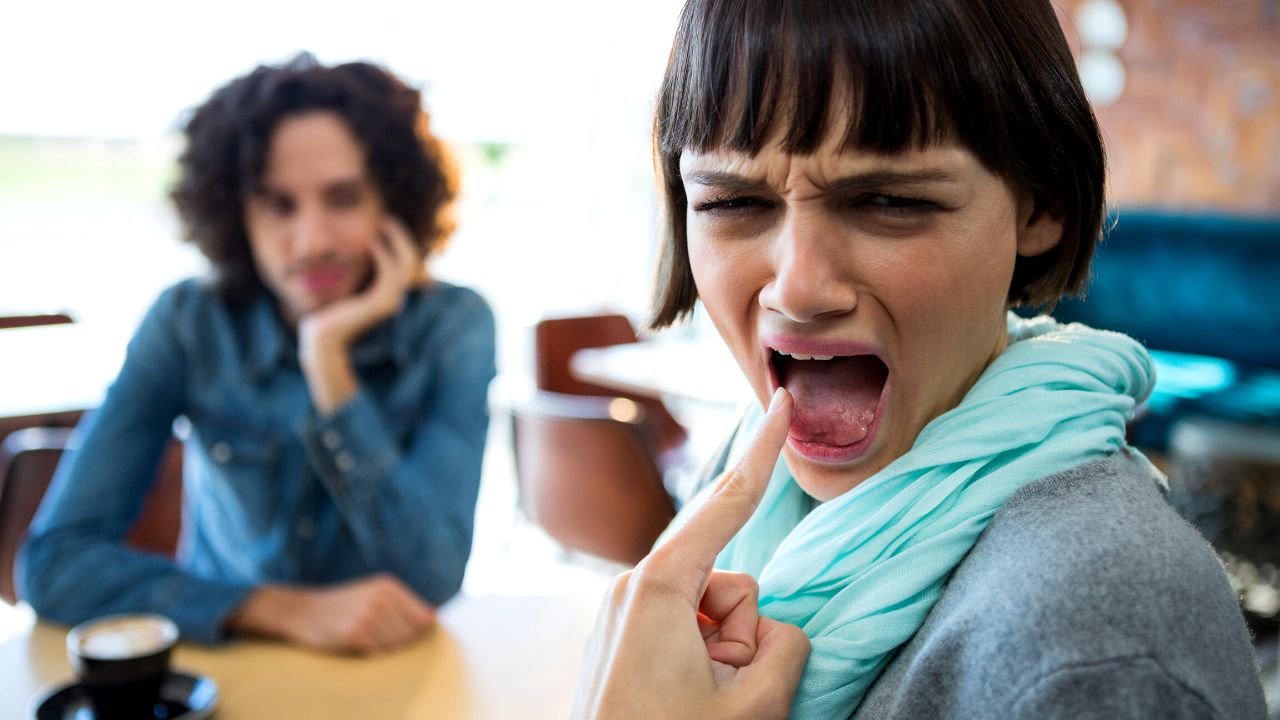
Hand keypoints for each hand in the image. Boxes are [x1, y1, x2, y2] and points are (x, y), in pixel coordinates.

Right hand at [228, 574, 436, 653]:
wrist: (303, 611)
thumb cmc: (344, 605)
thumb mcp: (374, 594)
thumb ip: (405, 605)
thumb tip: (434, 618)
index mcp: (389, 586)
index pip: (422, 618)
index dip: (414, 631)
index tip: (394, 629)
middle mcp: (381, 598)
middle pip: (410, 634)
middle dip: (398, 641)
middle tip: (374, 634)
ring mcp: (367, 617)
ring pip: (395, 646)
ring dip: (383, 648)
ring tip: (365, 636)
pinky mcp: (354, 635)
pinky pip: (378, 653)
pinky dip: (371, 653)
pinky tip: (357, 643)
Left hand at [298, 217, 423, 412]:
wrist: (322, 338)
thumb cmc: (329, 314)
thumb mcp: (345, 289)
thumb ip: (355, 275)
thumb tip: (355, 254)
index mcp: (389, 295)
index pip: (406, 263)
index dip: (399, 241)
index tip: (384, 222)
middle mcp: (395, 299)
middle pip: (412, 260)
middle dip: (401, 236)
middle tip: (385, 217)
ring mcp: (391, 302)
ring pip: (406, 264)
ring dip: (394, 240)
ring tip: (380, 223)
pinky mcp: (381, 303)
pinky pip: (390, 272)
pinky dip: (383, 254)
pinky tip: (371, 242)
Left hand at [572, 388, 808, 719]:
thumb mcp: (752, 705)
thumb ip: (784, 647)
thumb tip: (770, 631)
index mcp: (657, 589)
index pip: (726, 505)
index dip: (764, 453)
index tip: (779, 402)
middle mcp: (630, 589)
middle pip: (728, 581)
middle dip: (742, 632)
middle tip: (721, 693)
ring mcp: (620, 615)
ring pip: (710, 613)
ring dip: (722, 658)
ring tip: (699, 705)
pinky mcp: (618, 639)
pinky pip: (683, 632)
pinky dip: (700, 663)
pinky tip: (683, 704)